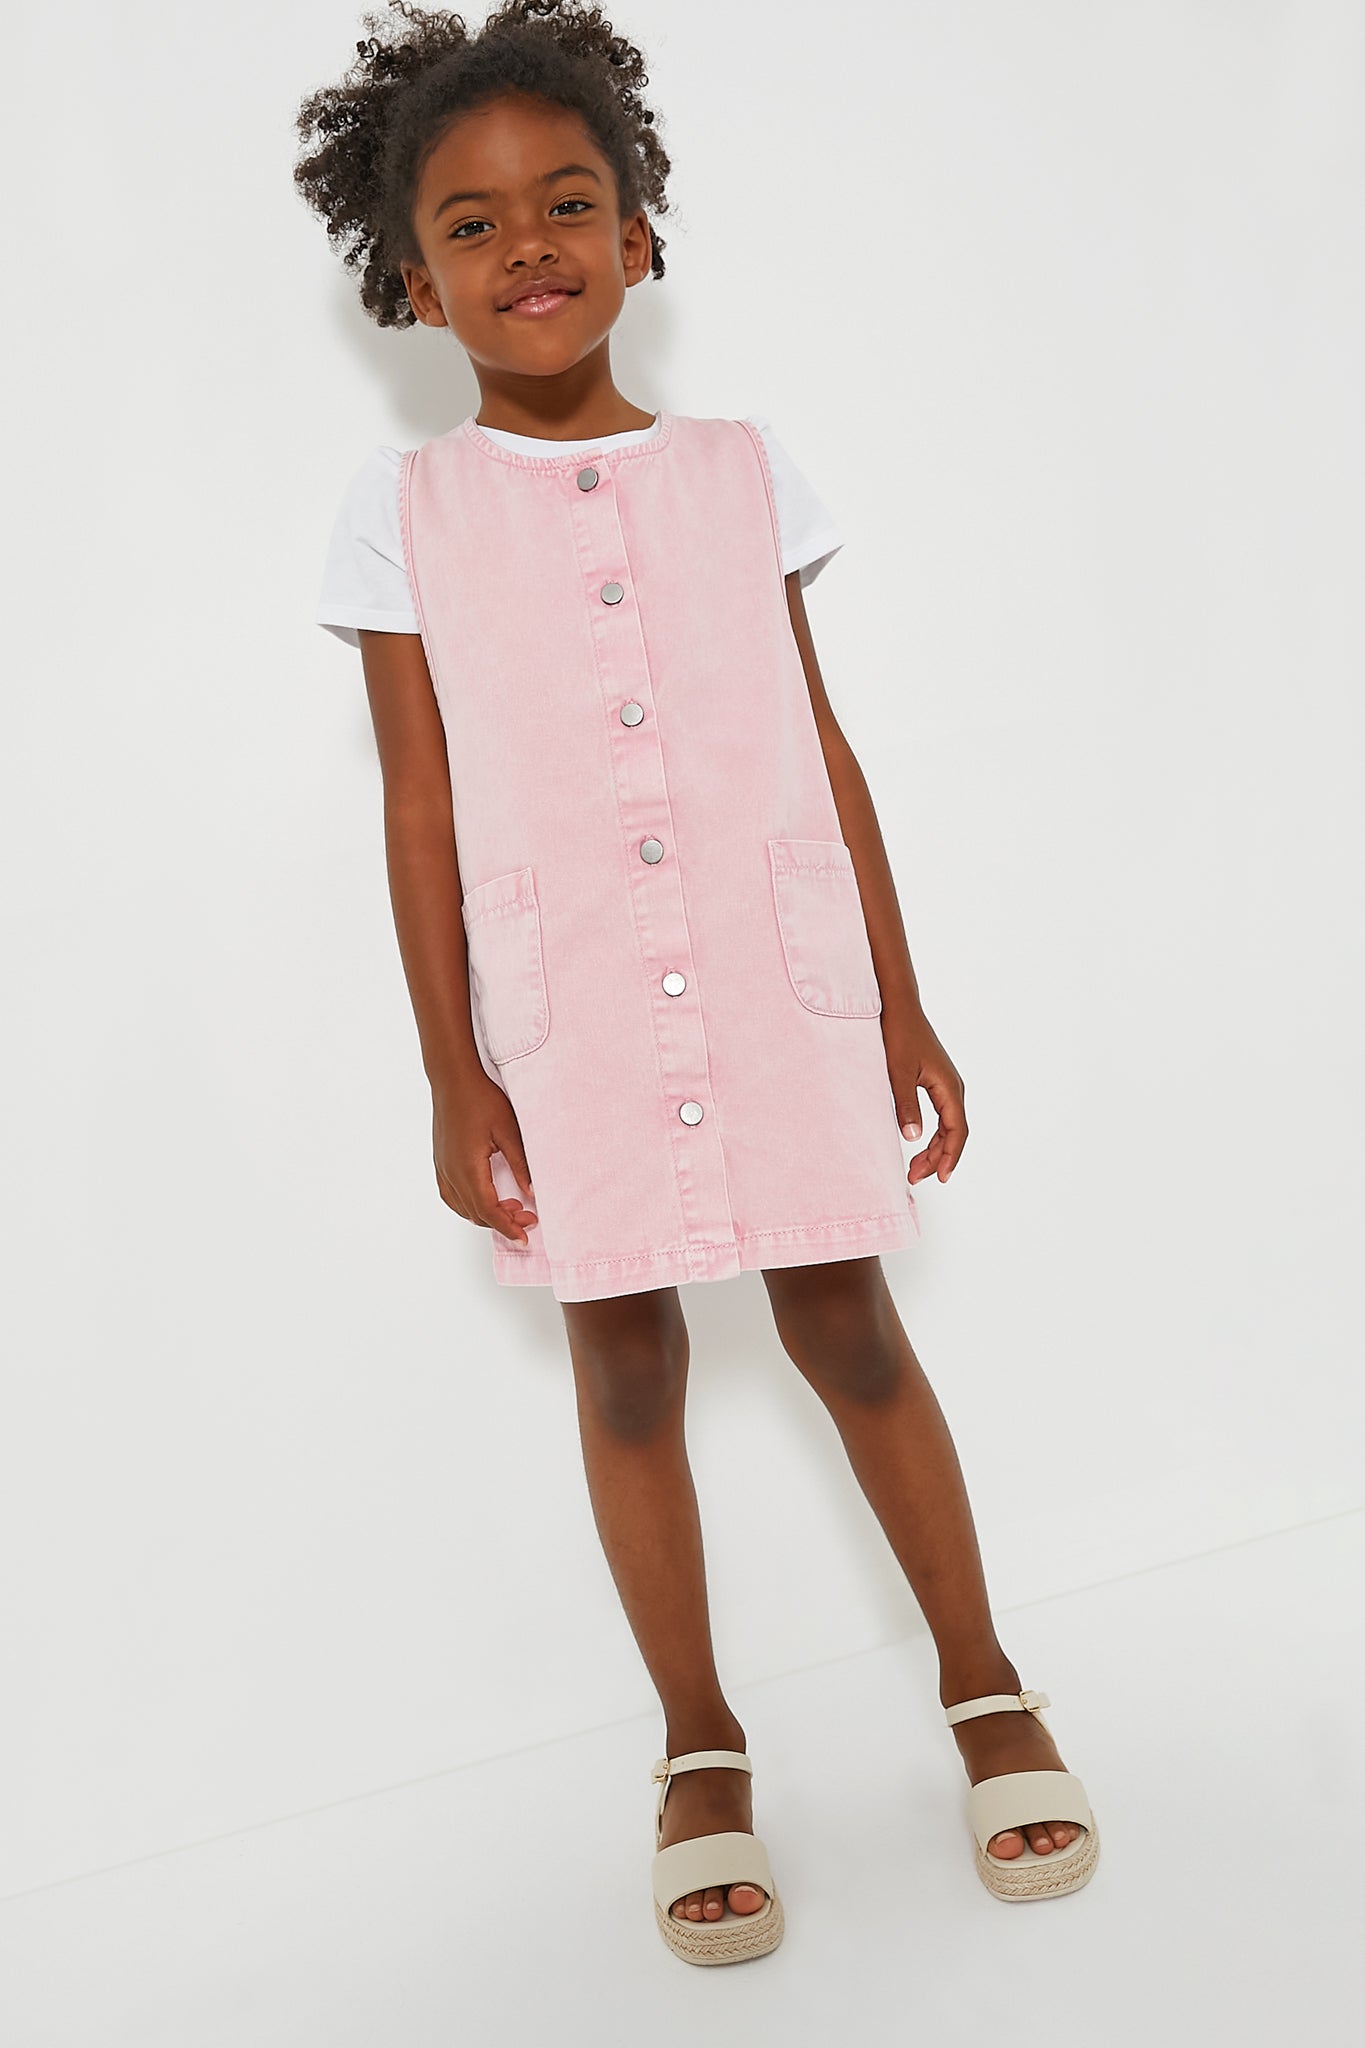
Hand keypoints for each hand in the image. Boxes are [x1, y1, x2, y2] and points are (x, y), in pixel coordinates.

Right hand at [431, 1075, 538, 1244]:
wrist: (453, 1079)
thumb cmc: (481, 1099)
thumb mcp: (509, 1131)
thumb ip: (521, 1164)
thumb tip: (532, 1193)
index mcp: (468, 1167)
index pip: (489, 1210)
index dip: (508, 1227)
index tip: (524, 1237)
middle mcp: (451, 1172)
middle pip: (476, 1213)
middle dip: (502, 1222)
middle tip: (528, 1218)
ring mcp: (442, 1168)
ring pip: (462, 1207)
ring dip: (485, 1214)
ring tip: (511, 1207)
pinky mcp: (440, 1162)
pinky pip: (451, 1195)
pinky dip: (468, 1205)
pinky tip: (484, 1199)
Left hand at [883, 1003, 967, 1184]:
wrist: (897, 1006)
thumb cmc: (899, 1034)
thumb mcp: (897, 1072)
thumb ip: (905, 1105)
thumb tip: (913, 1137)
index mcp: (948, 1087)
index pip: (956, 1131)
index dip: (950, 1157)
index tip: (940, 1177)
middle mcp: (952, 1087)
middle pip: (953, 1132)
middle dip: (938, 1158)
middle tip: (915, 1177)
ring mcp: (945, 1084)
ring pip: (947, 1125)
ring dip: (934, 1148)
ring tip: (914, 1168)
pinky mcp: (935, 1081)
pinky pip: (940, 1115)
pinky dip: (932, 1133)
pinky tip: (918, 1142)